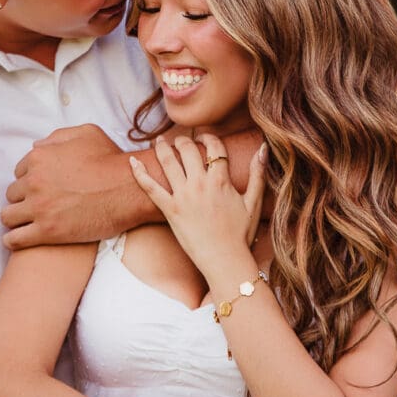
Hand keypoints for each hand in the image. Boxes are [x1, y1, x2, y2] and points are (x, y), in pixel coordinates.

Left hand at [0, 125, 126, 249]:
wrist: (130, 189)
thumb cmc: (112, 161)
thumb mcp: (87, 134)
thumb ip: (57, 137)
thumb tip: (37, 146)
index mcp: (39, 158)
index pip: (19, 172)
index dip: (30, 181)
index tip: (40, 189)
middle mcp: (34, 181)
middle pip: (12, 194)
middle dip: (23, 199)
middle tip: (37, 206)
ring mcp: (39, 207)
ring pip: (7, 216)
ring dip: (16, 219)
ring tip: (27, 224)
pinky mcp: (47, 231)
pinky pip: (14, 239)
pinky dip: (13, 240)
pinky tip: (19, 240)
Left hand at [128, 133, 266, 271]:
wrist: (224, 260)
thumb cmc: (241, 233)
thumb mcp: (253, 202)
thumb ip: (258, 173)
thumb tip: (263, 148)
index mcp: (221, 180)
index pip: (214, 147)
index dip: (210, 137)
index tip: (206, 136)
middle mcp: (200, 184)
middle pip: (188, 150)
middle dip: (184, 140)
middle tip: (180, 139)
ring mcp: (183, 196)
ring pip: (168, 162)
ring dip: (162, 148)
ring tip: (159, 141)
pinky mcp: (170, 210)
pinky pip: (151, 187)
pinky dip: (140, 173)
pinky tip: (133, 161)